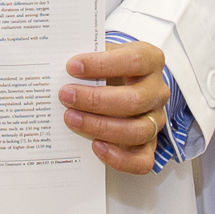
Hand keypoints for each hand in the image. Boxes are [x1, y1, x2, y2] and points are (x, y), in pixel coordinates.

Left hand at [61, 42, 169, 173]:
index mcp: (150, 61)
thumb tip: (57, 64)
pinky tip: (95, 147)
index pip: (134, 61)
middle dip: (95, 100)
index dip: (102, 64)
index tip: (72, 67)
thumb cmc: (110, 67)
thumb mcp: (102, 52)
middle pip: (134, 100)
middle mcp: (157, 91)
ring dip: (100, 127)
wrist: (120, 84)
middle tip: (66, 95)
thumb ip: (89, 56)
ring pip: (137, 131)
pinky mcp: (149, 146)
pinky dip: (119, 158)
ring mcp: (155, 120)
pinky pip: (142, 161)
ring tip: (71, 119)